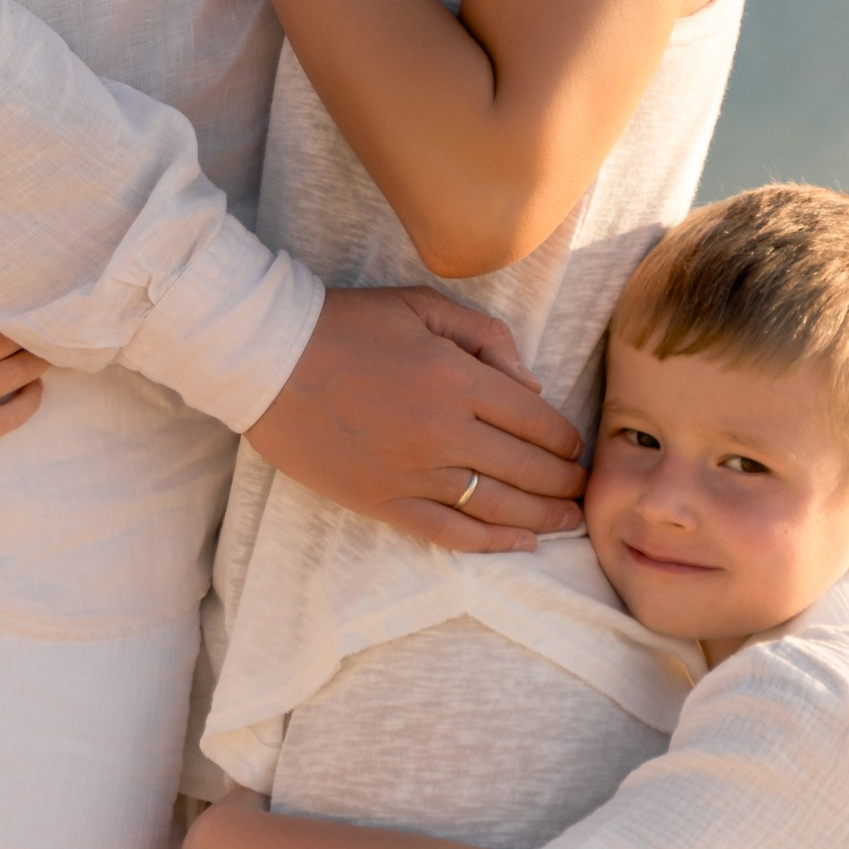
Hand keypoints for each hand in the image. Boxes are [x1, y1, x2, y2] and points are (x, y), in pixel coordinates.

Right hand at [0, 265, 45, 467]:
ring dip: (37, 358)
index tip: (23, 291)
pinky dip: (30, 400)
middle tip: (47, 317)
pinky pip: (10, 417)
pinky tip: (35, 387)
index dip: (3, 297)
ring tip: (47, 347)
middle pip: (5, 336)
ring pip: (16, 372)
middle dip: (27, 326)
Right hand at [246, 285, 585, 548]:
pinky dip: (491, 543)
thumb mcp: (420, 305)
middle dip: (565, 482)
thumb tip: (530, 385)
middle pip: (528, 468)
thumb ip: (485, 337)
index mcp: (457, 379)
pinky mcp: (383, 501)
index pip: (536, 421)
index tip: (578, 449)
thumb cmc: (344, 323)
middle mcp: (444, 432)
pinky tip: (521, 544)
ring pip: (498, 506)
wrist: (265, 357)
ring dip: (543, 517)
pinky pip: (450, 533)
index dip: (567, 440)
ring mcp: (413, 473)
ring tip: (568, 522)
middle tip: (583, 489)